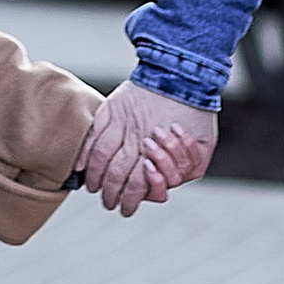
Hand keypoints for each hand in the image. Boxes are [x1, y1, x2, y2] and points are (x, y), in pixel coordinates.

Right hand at [81, 76, 219, 217]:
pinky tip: (80, 165)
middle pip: (116, 174)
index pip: (137, 184)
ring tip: (93, 186)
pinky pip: (93, 131)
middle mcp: (137, 139)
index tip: (125, 209)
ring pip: (101, 155)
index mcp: (159, 150)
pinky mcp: (112, 109)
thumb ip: (188, 166)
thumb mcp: (203, 144)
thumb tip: (171, 184)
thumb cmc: (195, 111)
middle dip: (110, 193)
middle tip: (108, 202)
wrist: (182, 74)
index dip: (130, 200)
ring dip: (95, 176)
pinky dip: (84, 151)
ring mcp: (122, 123)